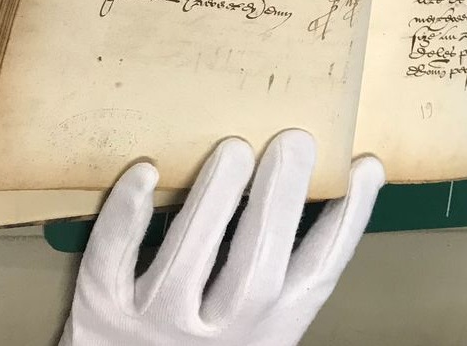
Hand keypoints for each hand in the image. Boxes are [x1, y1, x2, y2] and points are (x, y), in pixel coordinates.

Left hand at [59, 130, 382, 344]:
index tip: (365, 167)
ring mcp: (157, 326)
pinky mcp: (100, 315)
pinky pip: (112, 262)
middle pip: (258, 271)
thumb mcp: (248, 329)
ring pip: (189, 262)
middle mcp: (220, 336)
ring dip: (215, 201)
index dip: (347, 219)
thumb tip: (300, 191)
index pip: (318, 274)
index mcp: (267, 333)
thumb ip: (272, 277)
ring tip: (234, 148)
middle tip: (295, 141)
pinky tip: (146, 170)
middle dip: (279, 203)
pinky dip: (126, 218)